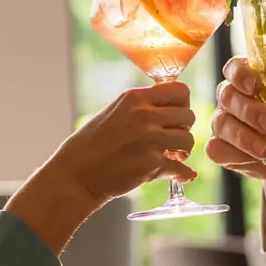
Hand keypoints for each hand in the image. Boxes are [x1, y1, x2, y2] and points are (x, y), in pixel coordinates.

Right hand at [8, 82, 195, 251]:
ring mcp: (149, 140)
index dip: (182, 104)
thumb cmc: (90, 145)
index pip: (180, 90)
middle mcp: (144, 115)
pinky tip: (180, 175)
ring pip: (188, 140)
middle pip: (188, 115)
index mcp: (135, 98)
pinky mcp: (152, 165)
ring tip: (172, 156)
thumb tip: (167, 108)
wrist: (76, 175)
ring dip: (183, 150)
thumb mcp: (114, 112)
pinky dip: (184, 174)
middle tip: (172, 139)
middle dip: (183, 128)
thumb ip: (140, 107)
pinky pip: (182, 168)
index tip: (175, 116)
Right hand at [205, 57, 265, 207]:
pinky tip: (251, 159)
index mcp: (253, 78)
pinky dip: (232, 153)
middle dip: (248, 110)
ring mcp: (225, 124)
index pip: (235, 67)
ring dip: (243, 136)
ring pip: (221, 124)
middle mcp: (233, 98)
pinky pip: (216, 149)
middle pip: (227, 95)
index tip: (256, 85)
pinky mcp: (224, 149)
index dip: (240, 73)